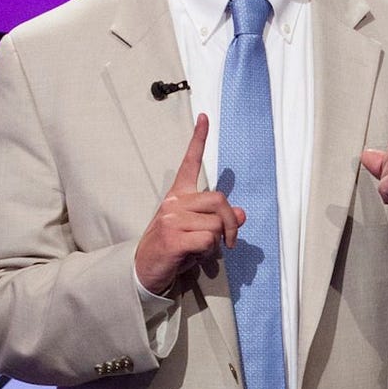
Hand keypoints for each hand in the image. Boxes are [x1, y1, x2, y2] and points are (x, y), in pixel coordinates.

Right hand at [135, 114, 245, 294]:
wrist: (145, 270)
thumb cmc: (173, 248)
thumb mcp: (197, 230)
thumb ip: (218, 220)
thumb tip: (241, 214)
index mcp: (178, 196)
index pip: (189, 162)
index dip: (198, 139)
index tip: (204, 118)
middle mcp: (174, 202)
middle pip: (219, 200)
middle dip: (230, 223)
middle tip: (229, 241)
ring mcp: (172, 219)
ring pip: (216, 224)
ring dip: (217, 242)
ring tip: (201, 249)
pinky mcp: (173, 238)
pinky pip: (208, 241)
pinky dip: (208, 252)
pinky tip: (194, 256)